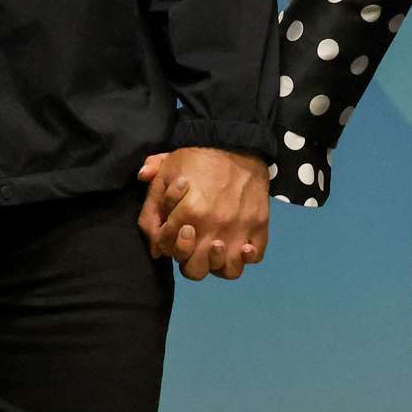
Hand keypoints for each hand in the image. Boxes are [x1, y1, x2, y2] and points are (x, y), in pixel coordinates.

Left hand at [136, 148, 268, 280]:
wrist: (234, 140)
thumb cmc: (196, 157)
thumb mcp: (166, 171)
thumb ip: (152, 203)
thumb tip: (152, 243)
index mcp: (188, 214)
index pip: (168, 248)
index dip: (166, 241)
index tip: (174, 230)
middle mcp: (214, 228)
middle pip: (195, 269)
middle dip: (188, 258)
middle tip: (193, 242)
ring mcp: (239, 229)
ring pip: (228, 271)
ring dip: (220, 264)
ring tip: (217, 248)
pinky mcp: (260, 225)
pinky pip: (255, 256)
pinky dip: (248, 255)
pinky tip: (241, 246)